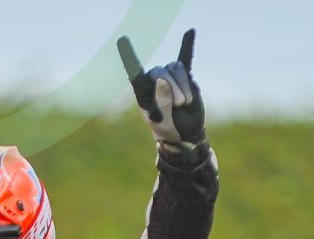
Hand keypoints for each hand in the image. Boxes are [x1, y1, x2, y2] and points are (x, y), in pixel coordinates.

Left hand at [117, 29, 204, 148]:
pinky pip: (185, 59)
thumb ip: (162, 101)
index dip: (129, 57)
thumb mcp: (163, 119)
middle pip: (162, 72)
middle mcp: (153, 80)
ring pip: (176, 68)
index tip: (122, 40)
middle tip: (179, 104)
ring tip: (185, 102)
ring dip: (183, 86)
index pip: (134, 72)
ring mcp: (169, 77)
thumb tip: (163, 80)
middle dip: (173, 88)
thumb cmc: (168, 126)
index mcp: (143, 91)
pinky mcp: (184, 77)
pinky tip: (190, 32)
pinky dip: (188, 45)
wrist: (183, 132)